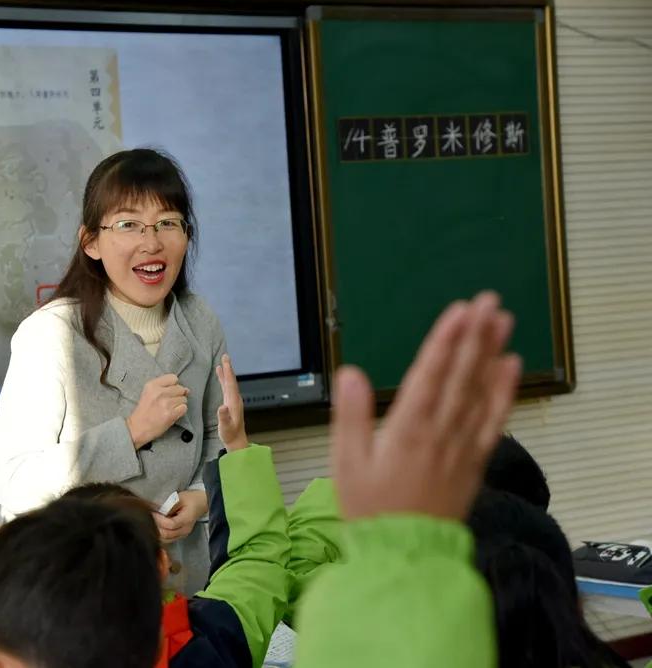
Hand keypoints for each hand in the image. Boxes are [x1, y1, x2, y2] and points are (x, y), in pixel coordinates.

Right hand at [126, 373, 188, 448]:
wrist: (137, 428)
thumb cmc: (144, 412)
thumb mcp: (148, 393)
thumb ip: (165, 387)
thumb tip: (186, 389)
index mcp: (152, 385)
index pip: (173, 378)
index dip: (174, 385)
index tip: (170, 391)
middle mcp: (159, 392)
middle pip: (180, 389)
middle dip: (178, 395)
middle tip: (169, 402)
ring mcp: (166, 403)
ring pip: (183, 399)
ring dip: (179, 404)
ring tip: (169, 409)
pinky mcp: (170, 414)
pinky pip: (184, 408)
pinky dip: (180, 412)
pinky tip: (172, 414)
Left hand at [153, 490, 207, 542]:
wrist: (200, 504)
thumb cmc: (190, 499)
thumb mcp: (180, 498)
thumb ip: (170, 505)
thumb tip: (158, 511)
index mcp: (187, 519)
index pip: (171, 524)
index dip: (159, 520)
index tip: (151, 513)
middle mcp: (185, 530)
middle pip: (167, 535)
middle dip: (156, 527)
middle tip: (148, 518)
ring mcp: (182, 535)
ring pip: (165, 540)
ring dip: (156, 532)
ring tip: (151, 523)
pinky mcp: (179, 536)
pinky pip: (167, 539)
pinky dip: (160, 535)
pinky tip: (156, 527)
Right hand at [215, 354, 247, 451]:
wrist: (236, 441)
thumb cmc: (230, 434)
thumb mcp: (225, 427)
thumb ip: (224, 416)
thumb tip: (222, 406)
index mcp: (233, 402)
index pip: (230, 383)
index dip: (227, 371)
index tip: (225, 361)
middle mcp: (235, 399)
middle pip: (231, 380)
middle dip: (228, 368)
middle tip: (225, 356)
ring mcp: (233, 401)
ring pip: (229, 383)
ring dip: (226, 373)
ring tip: (222, 363)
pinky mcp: (230, 403)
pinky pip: (227, 388)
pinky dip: (224, 381)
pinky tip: (221, 377)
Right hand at [331, 292, 520, 521]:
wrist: (404, 554)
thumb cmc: (369, 509)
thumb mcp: (346, 463)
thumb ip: (350, 416)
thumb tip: (351, 373)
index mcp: (408, 429)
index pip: (431, 374)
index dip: (446, 340)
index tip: (460, 311)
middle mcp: (441, 432)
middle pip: (462, 375)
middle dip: (475, 335)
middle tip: (489, 302)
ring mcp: (462, 446)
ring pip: (481, 391)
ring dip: (492, 354)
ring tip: (503, 322)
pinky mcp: (475, 461)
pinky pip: (494, 421)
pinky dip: (504, 392)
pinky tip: (510, 367)